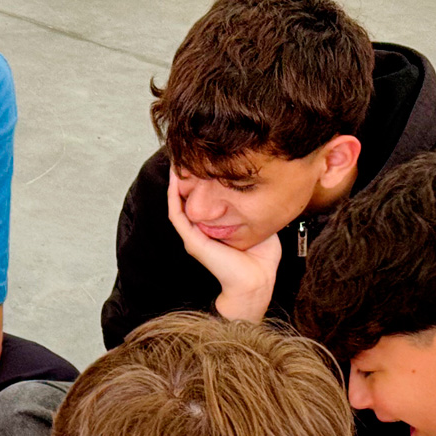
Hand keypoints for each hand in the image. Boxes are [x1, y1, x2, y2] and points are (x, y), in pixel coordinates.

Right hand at [166, 171, 280, 321]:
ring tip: (176, 162)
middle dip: (185, 177)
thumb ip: (253, 208)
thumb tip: (262, 189)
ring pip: (177, 203)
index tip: (202, 160)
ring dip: (175, 183)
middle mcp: (200, 231)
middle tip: (185, 154)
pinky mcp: (192, 240)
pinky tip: (175, 180)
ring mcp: (194, 235)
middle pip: (186, 199)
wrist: (256, 281)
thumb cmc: (260, 260)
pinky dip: (174, 196)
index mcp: (213, 229)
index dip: (199, 181)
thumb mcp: (258, 225)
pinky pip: (177, 214)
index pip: (202, 201)